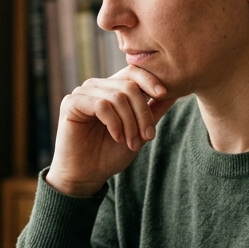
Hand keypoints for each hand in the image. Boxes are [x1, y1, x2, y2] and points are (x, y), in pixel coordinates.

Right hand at [46, 66, 177, 196]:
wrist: (87, 175)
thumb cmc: (111, 153)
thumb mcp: (139, 131)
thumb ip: (154, 110)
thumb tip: (177, 91)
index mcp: (112, 89)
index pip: (133, 72)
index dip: (150, 80)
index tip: (164, 95)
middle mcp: (97, 87)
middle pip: (129, 85)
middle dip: (143, 113)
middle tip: (147, 137)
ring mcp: (83, 93)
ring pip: (117, 97)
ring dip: (130, 123)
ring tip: (132, 143)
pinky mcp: (71, 103)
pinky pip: (101, 105)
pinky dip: (114, 123)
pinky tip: (117, 138)